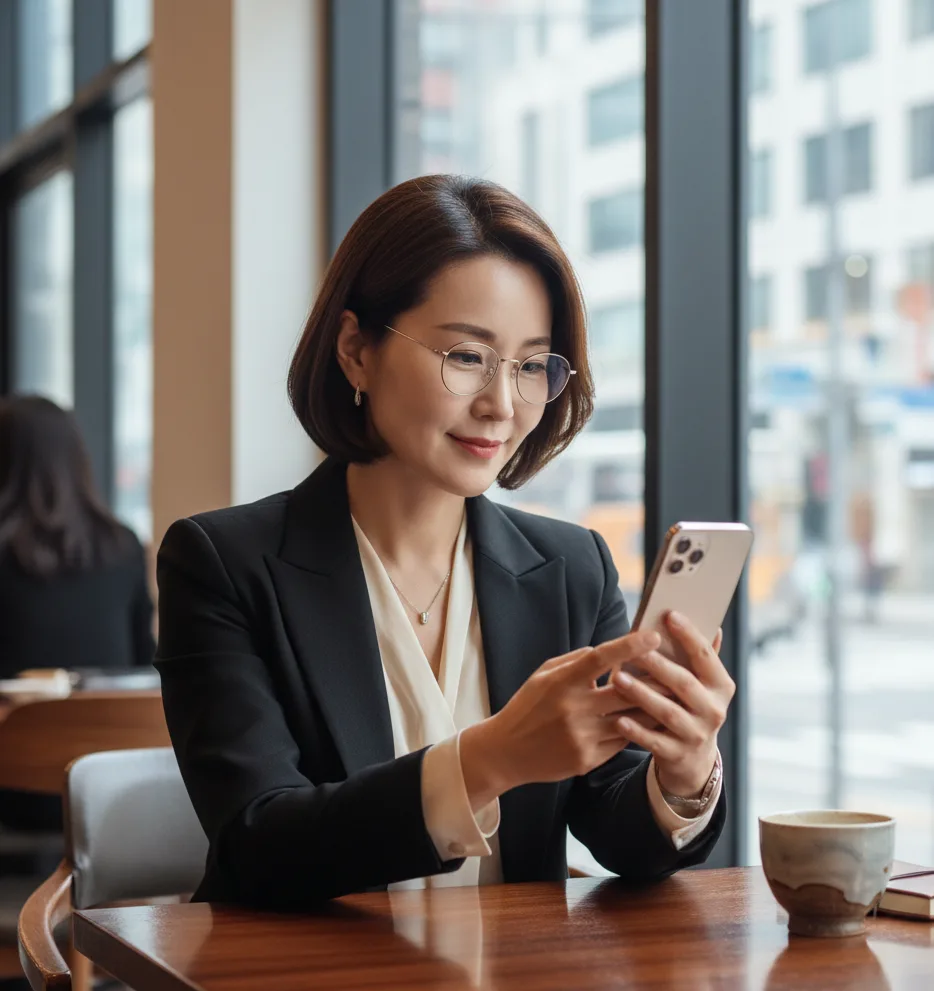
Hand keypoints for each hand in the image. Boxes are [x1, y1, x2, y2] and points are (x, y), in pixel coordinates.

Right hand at [459, 630, 661, 809]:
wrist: (506, 752)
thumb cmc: (528, 706)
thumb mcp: (544, 675)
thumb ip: (575, 661)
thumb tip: (608, 651)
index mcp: (561, 682)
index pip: (600, 658)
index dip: (629, 646)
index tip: (653, 636)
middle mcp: (573, 709)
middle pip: (626, 692)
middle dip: (655, 680)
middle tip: (678, 669)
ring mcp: (581, 737)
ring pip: (631, 720)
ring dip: (653, 708)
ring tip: (673, 697)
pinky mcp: (587, 760)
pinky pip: (621, 742)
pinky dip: (636, 730)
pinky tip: (650, 722)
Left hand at [609, 612, 732, 797]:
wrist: (694, 758)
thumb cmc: (690, 706)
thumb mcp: (702, 684)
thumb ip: (702, 657)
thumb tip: (713, 624)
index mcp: (721, 686)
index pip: (706, 656)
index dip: (689, 635)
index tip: (669, 615)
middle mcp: (714, 710)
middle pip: (684, 684)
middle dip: (657, 665)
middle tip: (633, 649)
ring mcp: (697, 735)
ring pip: (668, 712)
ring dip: (641, 694)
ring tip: (617, 678)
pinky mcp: (678, 754)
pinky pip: (654, 741)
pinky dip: (637, 731)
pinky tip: (619, 719)